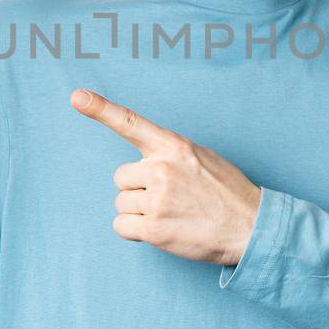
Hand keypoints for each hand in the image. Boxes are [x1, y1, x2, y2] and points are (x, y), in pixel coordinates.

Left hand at [71, 89, 261, 266]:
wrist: (250, 227)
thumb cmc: (226, 192)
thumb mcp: (201, 158)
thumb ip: (169, 154)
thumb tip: (143, 162)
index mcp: (174, 146)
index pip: (130, 123)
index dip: (101, 109)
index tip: (78, 97)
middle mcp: (162, 169)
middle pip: (121, 177)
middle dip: (137, 189)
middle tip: (168, 198)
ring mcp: (157, 199)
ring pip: (121, 203)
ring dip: (139, 212)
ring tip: (171, 214)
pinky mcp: (154, 229)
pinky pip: (121, 226)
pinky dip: (135, 231)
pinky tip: (160, 230)